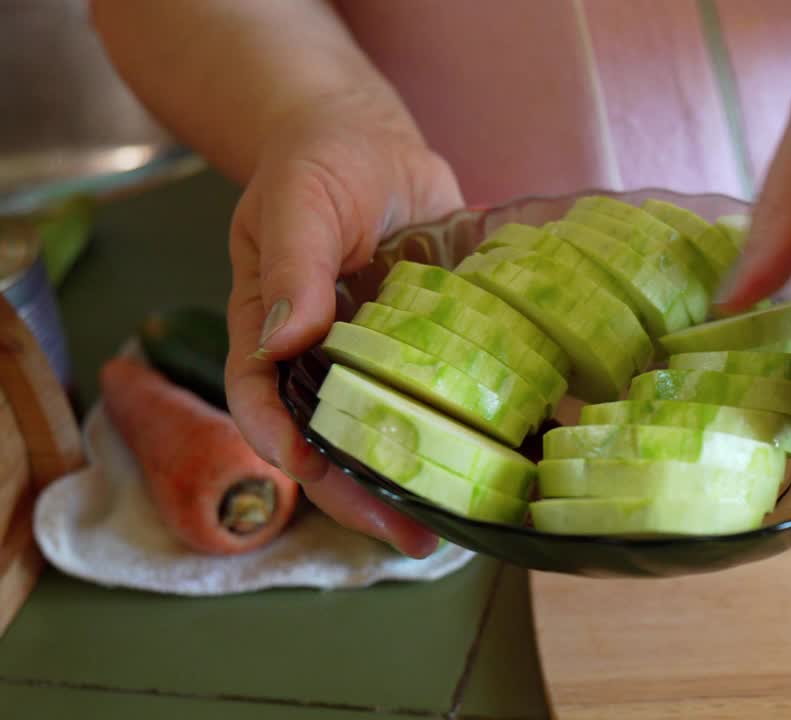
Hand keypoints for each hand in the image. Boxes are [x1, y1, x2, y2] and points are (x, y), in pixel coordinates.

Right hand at [224, 95, 463, 555]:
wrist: (370, 142)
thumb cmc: (317, 165)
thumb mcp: (298, 204)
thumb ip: (292, 268)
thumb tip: (283, 339)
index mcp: (272, 332)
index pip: (263, 403)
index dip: (284, 446)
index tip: (317, 475)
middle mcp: (324, 359)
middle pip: (335, 439)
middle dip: (366, 495)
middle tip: (409, 536)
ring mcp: (381, 357)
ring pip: (394, 430)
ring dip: (424, 478)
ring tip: (461, 523)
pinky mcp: (432, 344)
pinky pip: (447, 392)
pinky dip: (475, 425)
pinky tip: (515, 456)